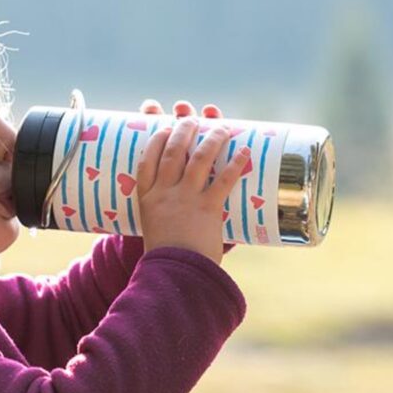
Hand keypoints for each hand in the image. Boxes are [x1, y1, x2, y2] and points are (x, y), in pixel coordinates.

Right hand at [136, 98, 244, 263]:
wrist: (174, 276)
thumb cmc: (165, 257)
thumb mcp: (154, 229)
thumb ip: (164, 213)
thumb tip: (181, 204)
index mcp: (147, 198)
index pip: (146, 160)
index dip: (155, 139)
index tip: (162, 126)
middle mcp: (164, 193)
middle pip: (172, 151)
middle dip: (183, 129)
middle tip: (191, 117)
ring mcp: (185, 199)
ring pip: (199, 159)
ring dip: (211, 138)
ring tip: (220, 126)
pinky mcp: (208, 209)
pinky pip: (224, 180)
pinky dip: (236, 163)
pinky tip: (245, 150)